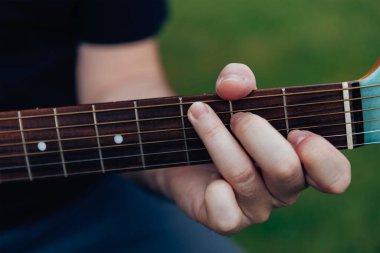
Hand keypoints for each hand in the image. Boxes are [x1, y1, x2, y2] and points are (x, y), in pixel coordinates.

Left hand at [161, 63, 350, 233]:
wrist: (184, 149)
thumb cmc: (222, 122)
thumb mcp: (233, 94)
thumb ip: (238, 79)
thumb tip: (233, 86)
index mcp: (300, 162)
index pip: (333, 174)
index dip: (320, 155)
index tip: (296, 130)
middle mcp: (283, 190)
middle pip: (285, 168)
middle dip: (255, 131)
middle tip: (237, 116)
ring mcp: (255, 208)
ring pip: (244, 176)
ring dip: (217, 137)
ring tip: (198, 112)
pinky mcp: (226, 219)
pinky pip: (225, 215)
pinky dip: (213, 190)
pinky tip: (202, 168)